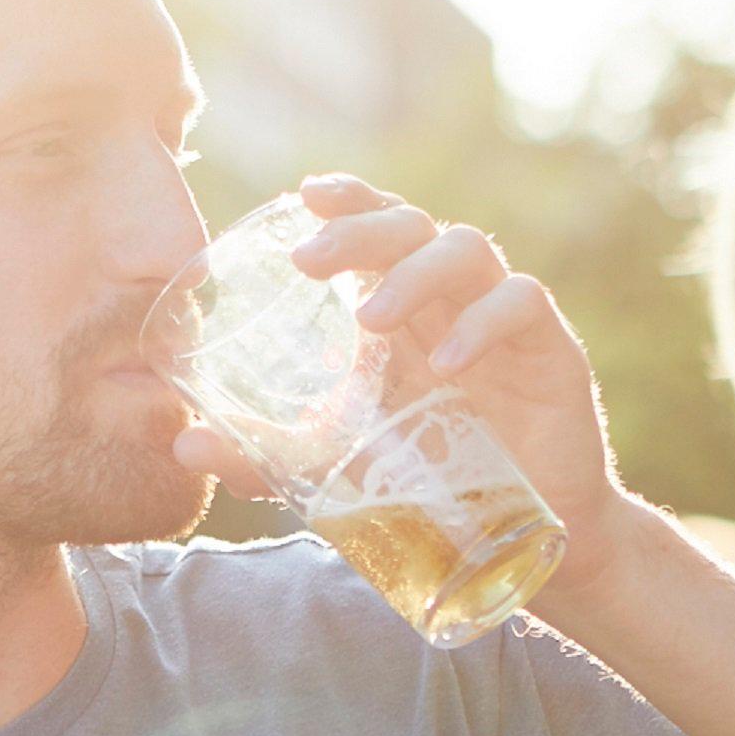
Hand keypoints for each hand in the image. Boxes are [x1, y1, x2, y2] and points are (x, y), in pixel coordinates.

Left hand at [171, 172, 643, 575]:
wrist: (521, 540)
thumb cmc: (429, 483)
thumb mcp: (334, 469)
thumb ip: (263, 455)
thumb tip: (184, 444)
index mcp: (402, 309)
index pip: (376, 226)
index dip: (347, 200)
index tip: (301, 196)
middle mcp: (450, 300)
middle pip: (412, 224)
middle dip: (360, 229)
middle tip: (309, 260)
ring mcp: (501, 321)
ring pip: (467, 249)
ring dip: (414, 273)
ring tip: (371, 319)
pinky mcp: (550, 351)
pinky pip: (522, 305)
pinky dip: (482, 322)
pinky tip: (445, 364)